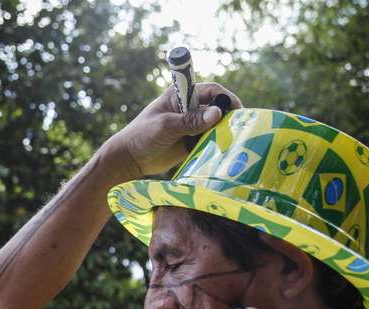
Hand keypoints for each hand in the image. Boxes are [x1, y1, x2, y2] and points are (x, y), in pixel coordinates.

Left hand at [113, 82, 242, 176]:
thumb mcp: (166, 126)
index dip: (225, 97)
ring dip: (224, 132)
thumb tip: (217, 113)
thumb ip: (190, 121)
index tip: (236, 108)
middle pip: (217, 107)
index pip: (210, 90)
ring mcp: (192, 126)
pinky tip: (224, 152)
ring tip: (234, 141)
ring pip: (216, 125)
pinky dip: (217, 145)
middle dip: (228, 116)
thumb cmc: (142, 136)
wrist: (130, 159)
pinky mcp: (193, 142)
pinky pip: (210, 141)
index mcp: (181, 95)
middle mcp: (190, 108)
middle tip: (238, 128)